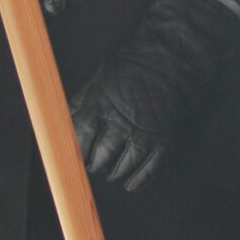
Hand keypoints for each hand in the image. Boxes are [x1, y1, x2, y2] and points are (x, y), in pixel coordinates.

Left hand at [69, 0, 239, 191]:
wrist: (175, 54)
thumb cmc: (137, 60)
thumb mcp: (102, 75)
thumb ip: (82, 99)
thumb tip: (64, 119)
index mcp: (101, 104)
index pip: (79, 138)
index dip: (75, 151)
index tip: (74, 156)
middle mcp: (121, 122)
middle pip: (100, 156)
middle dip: (94, 164)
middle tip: (94, 165)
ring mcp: (144, 133)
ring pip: (122, 166)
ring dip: (113, 172)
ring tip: (110, 173)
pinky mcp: (165, 139)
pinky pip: (150, 168)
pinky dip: (139, 179)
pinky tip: (131, 184)